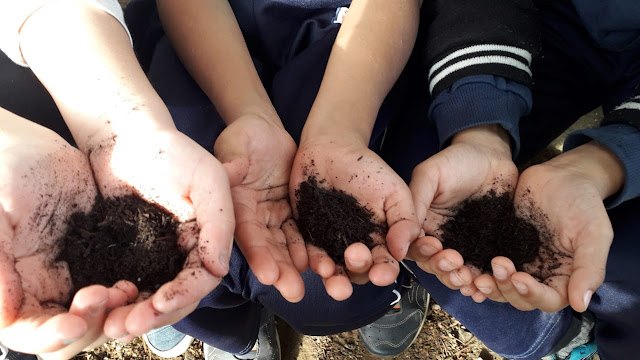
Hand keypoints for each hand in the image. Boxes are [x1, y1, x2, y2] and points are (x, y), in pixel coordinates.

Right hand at [0, 111, 136, 359]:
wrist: (31, 148)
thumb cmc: (3, 176)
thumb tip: (5, 317)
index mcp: (15, 289)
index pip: (31, 333)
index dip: (51, 335)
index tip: (75, 321)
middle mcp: (46, 292)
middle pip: (71, 334)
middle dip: (91, 324)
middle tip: (105, 294)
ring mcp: (76, 277)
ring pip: (101, 316)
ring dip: (115, 312)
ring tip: (126, 288)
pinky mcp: (102, 260)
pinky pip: (120, 288)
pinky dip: (132, 294)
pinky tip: (138, 280)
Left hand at [85, 128, 235, 337]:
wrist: (122, 135)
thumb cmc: (170, 149)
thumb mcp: (206, 178)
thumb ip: (220, 221)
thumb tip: (219, 268)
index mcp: (208, 237)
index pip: (203, 278)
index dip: (184, 295)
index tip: (160, 304)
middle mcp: (184, 251)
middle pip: (177, 296)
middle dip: (156, 315)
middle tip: (127, 325)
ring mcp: (155, 254)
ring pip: (150, 296)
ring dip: (134, 314)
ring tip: (110, 325)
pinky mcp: (127, 253)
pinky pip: (126, 284)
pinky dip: (116, 300)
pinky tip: (99, 307)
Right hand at [214, 115, 305, 302]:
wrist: (264, 131)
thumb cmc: (243, 137)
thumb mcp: (235, 147)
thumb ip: (231, 164)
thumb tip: (225, 173)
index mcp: (235, 206)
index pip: (246, 234)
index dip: (258, 255)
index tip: (268, 275)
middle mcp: (253, 218)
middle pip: (268, 248)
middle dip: (281, 271)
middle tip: (294, 292)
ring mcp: (273, 217)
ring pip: (287, 245)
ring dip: (298, 265)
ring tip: (313, 283)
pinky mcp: (291, 212)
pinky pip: (302, 232)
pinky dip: (311, 248)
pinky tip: (323, 263)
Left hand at [290, 136, 419, 300]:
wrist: (333, 149)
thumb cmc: (368, 169)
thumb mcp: (395, 192)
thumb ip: (405, 221)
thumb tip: (401, 253)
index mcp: (379, 242)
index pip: (384, 265)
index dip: (384, 272)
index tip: (381, 272)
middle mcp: (355, 248)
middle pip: (357, 272)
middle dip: (357, 272)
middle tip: (355, 256)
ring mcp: (330, 244)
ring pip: (332, 270)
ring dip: (333, 278)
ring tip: (330, 273)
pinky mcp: (307, 236)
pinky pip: (308, 254)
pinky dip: (311, 262)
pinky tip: (314, 263)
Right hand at [407, 125, 518, 297]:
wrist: (493, 155)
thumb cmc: (457, 160)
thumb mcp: (430, 174)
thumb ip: (416, 200)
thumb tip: (400, 235)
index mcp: (421, 225)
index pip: (414, 248)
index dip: (422, 253)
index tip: (435, 246)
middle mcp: (439, 240)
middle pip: (434, 266)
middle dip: (443, 269)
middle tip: (456, 263)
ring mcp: (463, 247)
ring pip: (456, 273)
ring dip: (460, 280)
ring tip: (471, 277)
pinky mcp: (486, 250)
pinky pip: (482, 271)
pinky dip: (482, 282)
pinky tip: (485, 286)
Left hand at [474, 142, 621, 311]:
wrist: (561, 176)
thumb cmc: (583, 203)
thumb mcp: (594, 233)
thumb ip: (589, 268)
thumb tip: (580, 305)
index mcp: (563, 278)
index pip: (548, 300)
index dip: (532, 295)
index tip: (519, 277)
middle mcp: (538, 275)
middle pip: (518, 297)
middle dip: (505, 288)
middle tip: (496, 265)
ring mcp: (517, 261)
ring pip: (498, 285)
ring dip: (488, 284)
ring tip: (476, 273)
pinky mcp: (498, 246)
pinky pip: (483, 264)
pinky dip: (474, 269)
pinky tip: (463, 263)